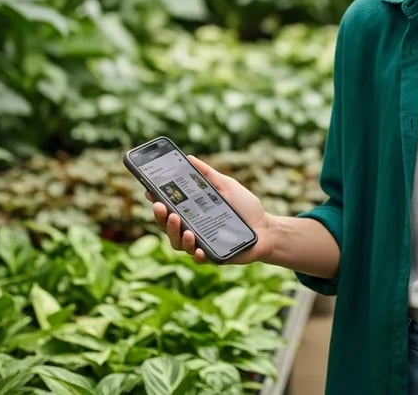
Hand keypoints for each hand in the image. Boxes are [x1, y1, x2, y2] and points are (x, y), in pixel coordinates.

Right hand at [149, 155, 271, 264]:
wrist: (267, 228)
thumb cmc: (246, 207)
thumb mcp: (227, 186)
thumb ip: (208, 175)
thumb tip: (189, 158)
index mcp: (193, 212)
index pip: (169, 207)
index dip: (157, 200)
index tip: (150, 191)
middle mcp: (192, 228)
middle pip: (167, 226)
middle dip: (161, 218)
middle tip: (161, 207)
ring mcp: (201, 243)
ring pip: (178, 244)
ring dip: (177, 235)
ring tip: (184, 227)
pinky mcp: (212, 256)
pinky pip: (199, 258)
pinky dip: (196, 253)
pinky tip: (198, 248)